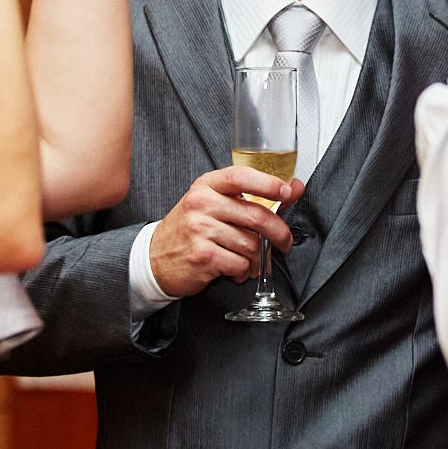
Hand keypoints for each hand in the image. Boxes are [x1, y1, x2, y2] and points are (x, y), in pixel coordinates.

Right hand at [147, 167, 303, 296]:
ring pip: (251, 244)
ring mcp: (200, 230)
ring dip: (258, 258)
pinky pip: (241, 265)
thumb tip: (293, 188)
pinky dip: (244, 272)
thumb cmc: (189, 229)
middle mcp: (202, 204)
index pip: (241, 176)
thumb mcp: (214, 203)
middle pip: (256, 215)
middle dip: (279, 232)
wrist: (154, 258)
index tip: (287, 191)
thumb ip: (251, 196)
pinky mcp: (203, 256)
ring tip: (249, 260)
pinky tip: (235, 269)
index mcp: (206, 186)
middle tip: (284, 242)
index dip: (268, 183)